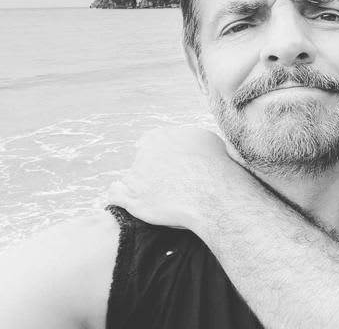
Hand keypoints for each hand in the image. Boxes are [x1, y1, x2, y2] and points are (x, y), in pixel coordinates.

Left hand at [108, 126, 255, 232]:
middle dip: (148, 171)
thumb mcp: (208, 142)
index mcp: (165, 136)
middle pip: (140, 159)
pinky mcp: (131, 195)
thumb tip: (193, 140)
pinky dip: (120, 199)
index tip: (160, 164)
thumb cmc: (219, 171)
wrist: (215, 195)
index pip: (150, 141)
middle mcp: (148, 150)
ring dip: (138, 187)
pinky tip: (130, 205)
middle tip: (162, 186)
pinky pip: (115, 194)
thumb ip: (192, 139)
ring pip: (129, 178)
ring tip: (154, 200)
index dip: (154, 153)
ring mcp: (137, 173)